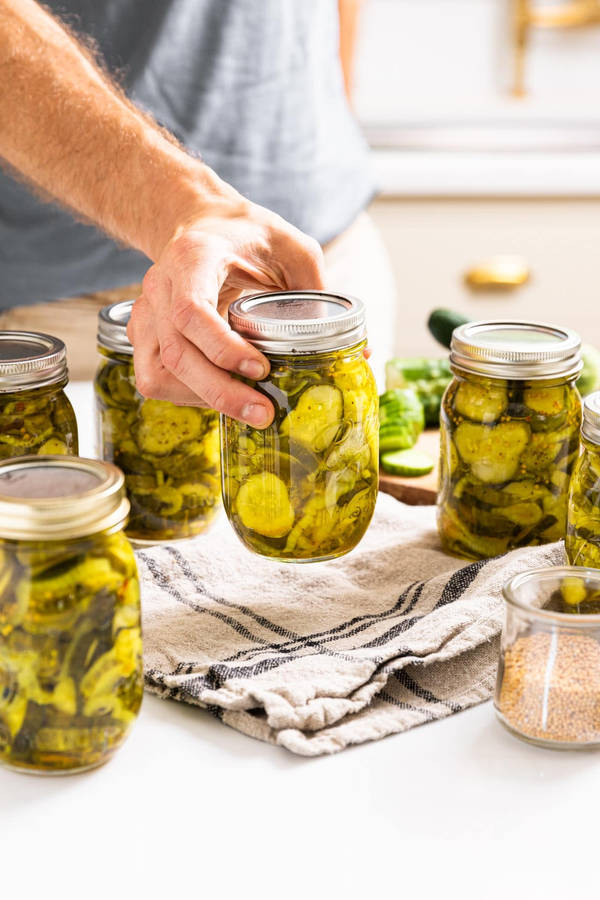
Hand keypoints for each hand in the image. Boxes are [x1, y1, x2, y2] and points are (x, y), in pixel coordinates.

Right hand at [127, 196, 324, 426]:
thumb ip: (319, 293)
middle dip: (221, 392)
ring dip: (203, 399)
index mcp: (194, 257)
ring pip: (160, 372)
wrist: (201, 223)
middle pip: (178, 352)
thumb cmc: (248, 235)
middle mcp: (160, 284)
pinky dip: (186, 396)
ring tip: (247, 409)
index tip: (261, 369)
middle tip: (263, 414)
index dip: (224, 348)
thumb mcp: (292, 247)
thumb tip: (361, 352)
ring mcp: (145, 311)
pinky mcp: (143, 333)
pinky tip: (219, 396)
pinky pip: (154, 377)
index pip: (192, 310)